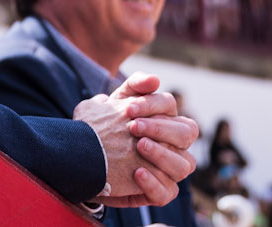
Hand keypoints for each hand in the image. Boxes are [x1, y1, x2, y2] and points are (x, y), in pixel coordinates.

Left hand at [77, 71, 198, 208]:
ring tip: (138, 147)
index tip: (128, 110)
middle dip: (161, 129)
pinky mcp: (159, 192)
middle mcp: (172, 144)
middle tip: (133, 128)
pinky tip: (137, 173)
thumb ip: (135, 86)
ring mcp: (168, 169)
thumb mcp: (115, 104)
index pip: (171, 106)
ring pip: (184, 165)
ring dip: (162, 155)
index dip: (153, 105)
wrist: (84, 158)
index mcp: (164, 118)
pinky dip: (155, 184)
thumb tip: (155, 80)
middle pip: (187, 133)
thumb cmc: (105, 127)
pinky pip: (168, 192)